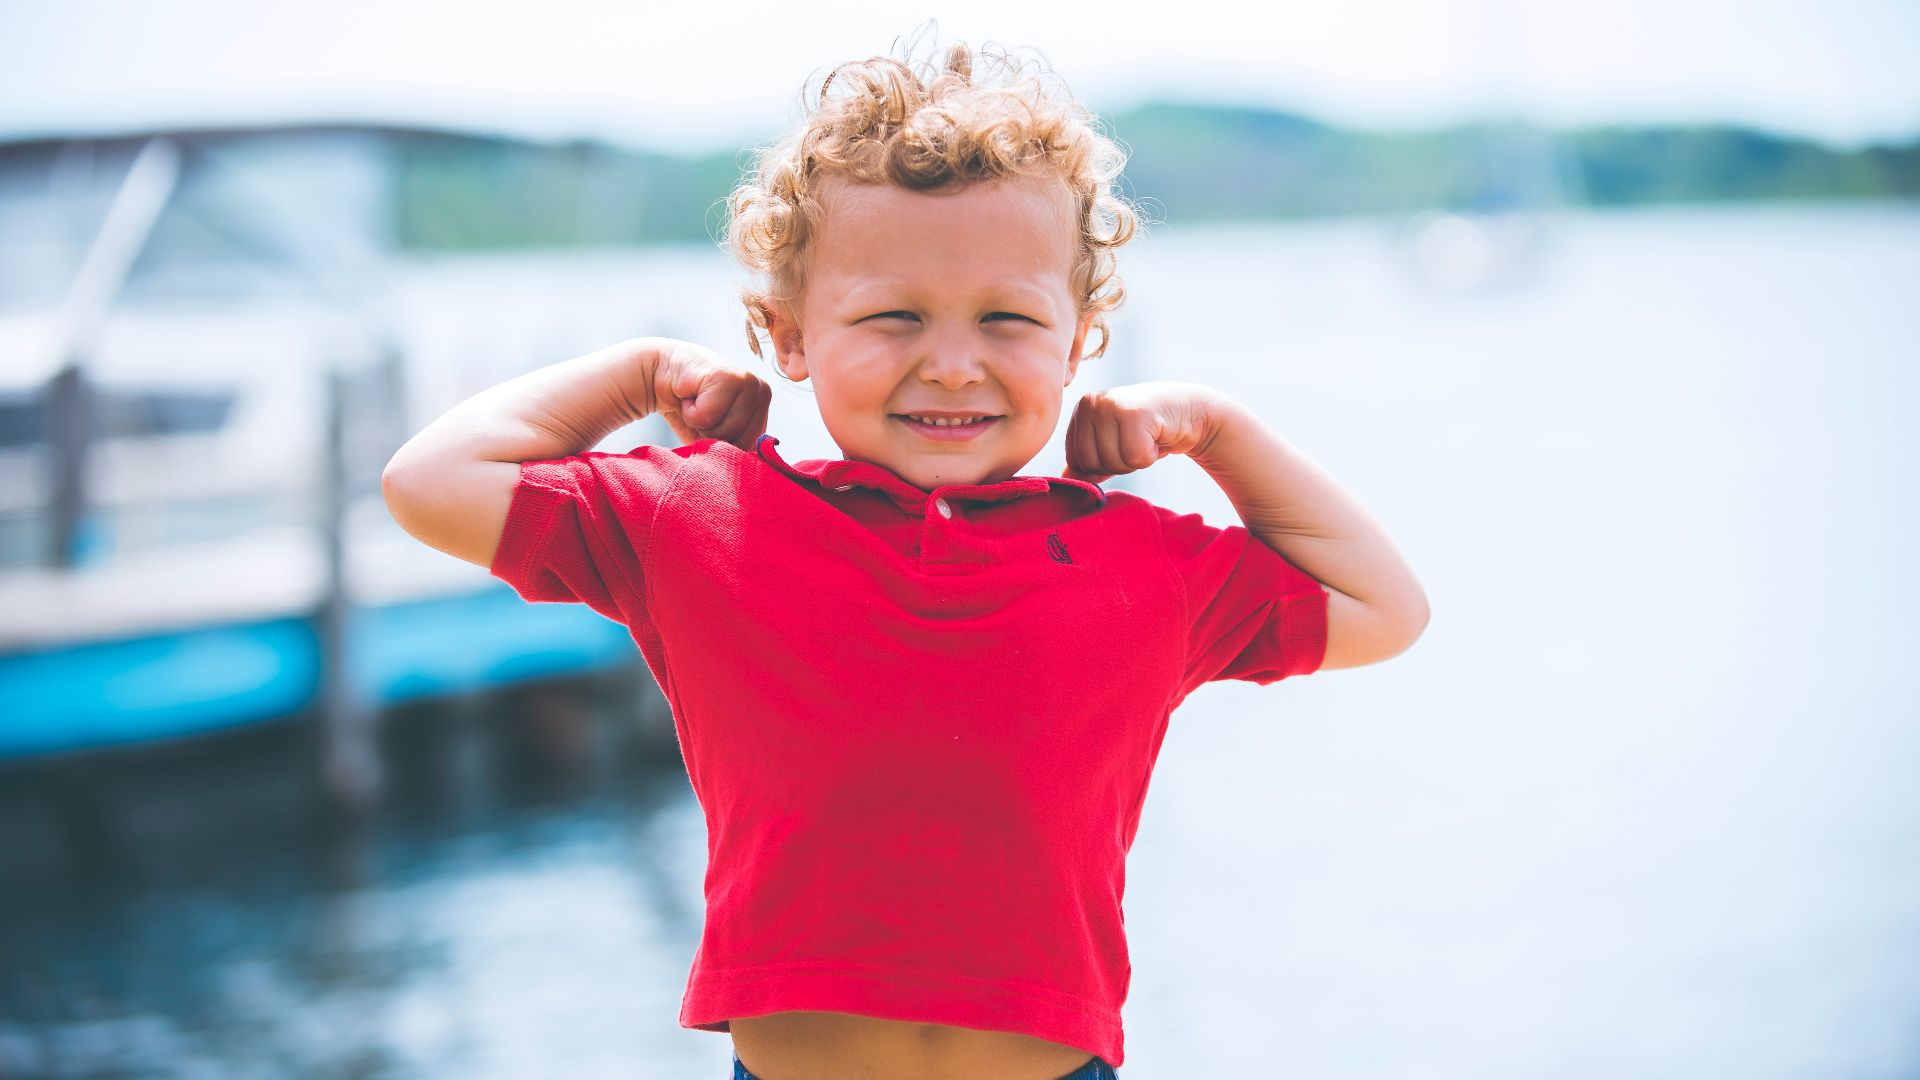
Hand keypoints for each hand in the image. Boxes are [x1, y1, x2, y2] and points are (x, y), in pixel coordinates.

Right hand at [651, 340, 772, 449]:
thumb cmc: (687, 408)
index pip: (752, 449)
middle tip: (700, 410)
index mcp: (763, 406)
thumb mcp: (714, 435)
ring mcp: (748, 382)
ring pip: (726, 431)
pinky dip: (691, 412)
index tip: (710, 421)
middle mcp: (762, 391)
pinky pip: (709, 417)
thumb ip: (733, 449)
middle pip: (741, 442)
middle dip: (711, 434)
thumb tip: (743, 471)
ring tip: (694, 401)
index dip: (723, 443)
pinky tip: (689, 395)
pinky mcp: (729, 377)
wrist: (658, 373)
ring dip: (700, 423)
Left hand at [1060, 381, 1224, 484]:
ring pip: (1113, 462)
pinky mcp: (1134, 413)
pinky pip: (1135, 458)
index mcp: (1081, 410)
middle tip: (1137, 442)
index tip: (1122, 445)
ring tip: (1147, 438)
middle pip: (1092, 464)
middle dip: (1119, 464)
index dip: (1102, 465)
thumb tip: (1062, 481)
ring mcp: (1111, 405)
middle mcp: (1091, 403)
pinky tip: (1157, 436)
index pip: (1076, 461)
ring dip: (1136, 460)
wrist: (1189, 412)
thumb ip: (1086, 462)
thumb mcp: (1111, 445)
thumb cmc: (1147, 431)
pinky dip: (1151, 455)